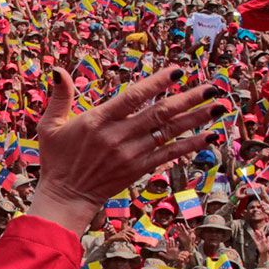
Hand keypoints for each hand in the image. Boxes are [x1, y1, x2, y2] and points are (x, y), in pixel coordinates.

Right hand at [27, 67, 223, 232]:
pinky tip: (209, 136)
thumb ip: (59, 97)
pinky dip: (190, 145)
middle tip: (212, 87)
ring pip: (169, 133)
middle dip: (188, 99)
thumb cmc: (57, 159)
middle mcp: (118, 136)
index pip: (133, 97)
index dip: (157, 83)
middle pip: (159, 113)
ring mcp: (130, 154)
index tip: (179, 71)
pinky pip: (169, 155)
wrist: (65, 197)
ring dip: (196, 119)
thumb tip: (57, 71)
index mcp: (98, 120)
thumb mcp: (50, 126)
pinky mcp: (138, 169)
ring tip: (219, 106)